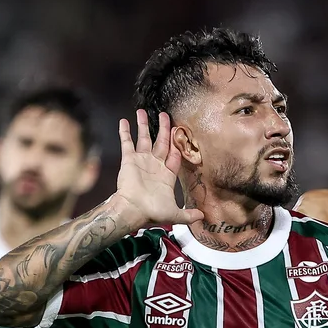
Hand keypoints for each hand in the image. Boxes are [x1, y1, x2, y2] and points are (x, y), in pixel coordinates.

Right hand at [115, 110, 204, 227]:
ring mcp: (141, 161)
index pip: (174, 155)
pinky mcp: (129, 160)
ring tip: (142, 111)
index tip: (179, 132)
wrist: (134, 210)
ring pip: (144, 138)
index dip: (177, 145)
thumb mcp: (175, 214)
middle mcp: (154, 165)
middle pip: (161, 142)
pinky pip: (127, 143)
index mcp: (166, 175)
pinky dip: (125, 132)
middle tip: (164, 115)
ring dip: (143, 125)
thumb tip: (203, 217)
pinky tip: (124, 121)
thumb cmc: (152, 212)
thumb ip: (188, 214)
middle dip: (164, 129)